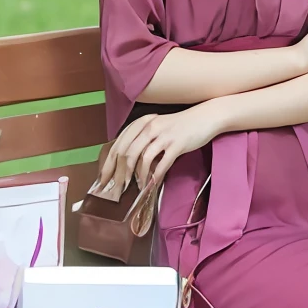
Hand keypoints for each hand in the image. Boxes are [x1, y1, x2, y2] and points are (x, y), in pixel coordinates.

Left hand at [96, 101, 223, 198]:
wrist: (204, 117)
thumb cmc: (179, 126)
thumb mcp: (156, 128)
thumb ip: (141, 141)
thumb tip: (126, 164)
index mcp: (140, 123)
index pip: (117, 146)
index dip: (108, 165)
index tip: (103, 180)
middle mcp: (149, 127)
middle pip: (126, 154)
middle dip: (119, 175)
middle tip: (117, 190)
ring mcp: (163, 135)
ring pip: (142, 158)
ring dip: (137, 176)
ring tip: (136, 187)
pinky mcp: (177, 144)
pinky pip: (161, 163)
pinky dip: (155, 176)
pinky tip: (152, 184)